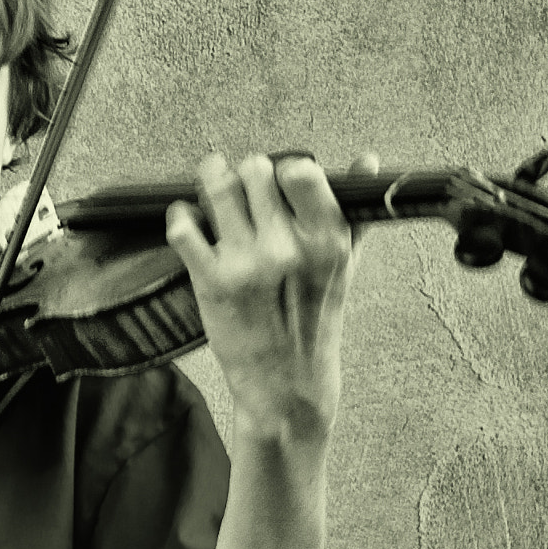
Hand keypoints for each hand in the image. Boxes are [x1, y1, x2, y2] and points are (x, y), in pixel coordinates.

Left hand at [164, 150, 373, 438]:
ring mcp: (248, 263)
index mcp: (328, 238)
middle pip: (254, 170)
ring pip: (217, 188)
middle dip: (243, 175)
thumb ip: (354, 212)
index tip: (276, 182)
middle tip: (239, 189)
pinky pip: (184, 226)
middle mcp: (288, 246)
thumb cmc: (315, 323)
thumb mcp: (344, 267)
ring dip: (209, 182)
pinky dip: (181, 218)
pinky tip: (189, 224)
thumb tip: (366, 161)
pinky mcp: (213, 282)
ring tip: (210, 190)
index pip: (300, 169)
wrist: (286, 387)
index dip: (283, 169)